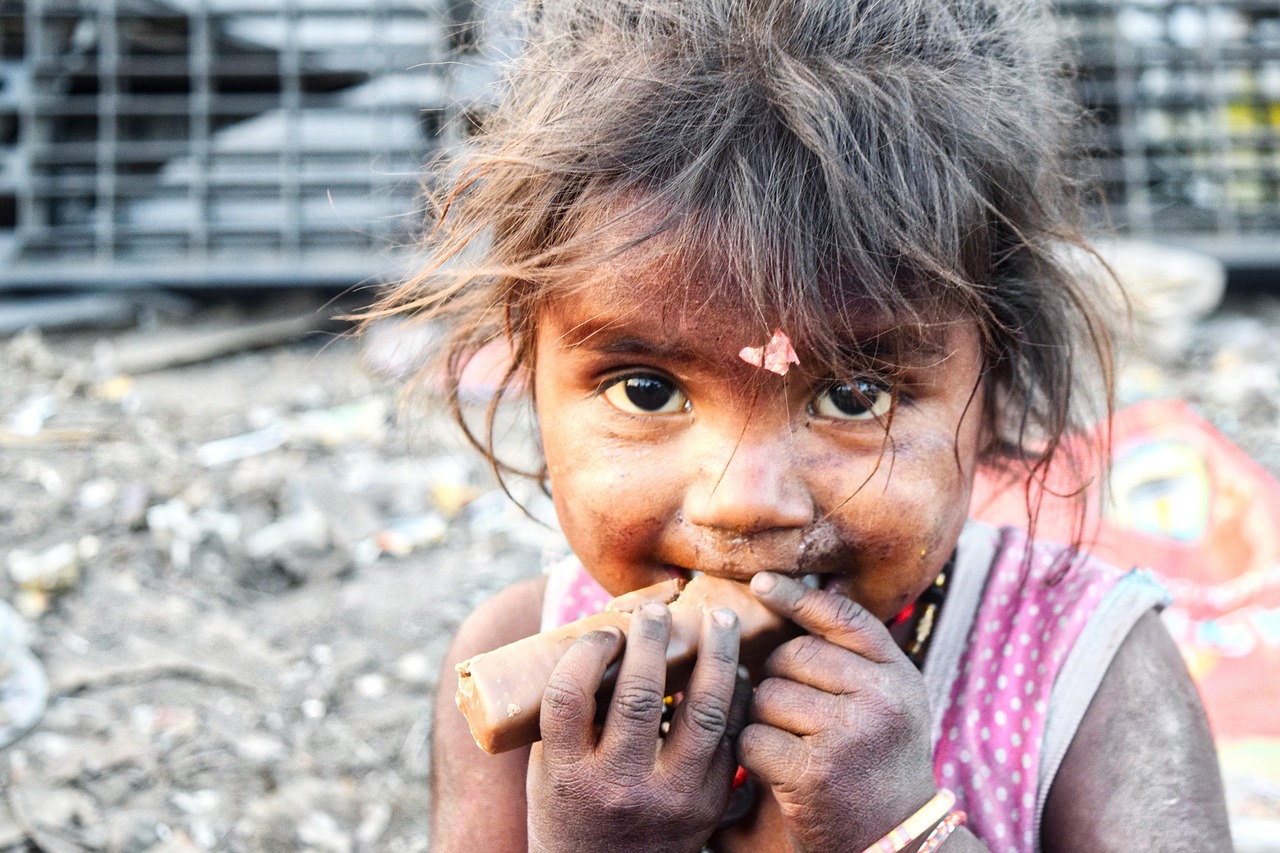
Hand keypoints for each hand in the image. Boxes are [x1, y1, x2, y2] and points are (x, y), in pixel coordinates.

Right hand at [527, 602, 751, 852]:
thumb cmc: (571, 813)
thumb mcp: (551, 769)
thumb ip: (569, 714)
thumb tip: (598, 634)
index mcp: (568, 775)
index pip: (569, 695)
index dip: (588, 651)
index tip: (605, 631)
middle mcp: (619, 786)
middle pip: (639, 695)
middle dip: (652, 639)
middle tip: (659, 610)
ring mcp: (670, 798)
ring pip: (704, 712)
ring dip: (716, 655)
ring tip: (720, 619)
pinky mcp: (708, 805)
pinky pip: (731, 739)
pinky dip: (736, 697)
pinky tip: (735, 670)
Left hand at [738, 573, 937, 852]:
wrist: (897, 848)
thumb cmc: (877, 771)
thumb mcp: (885, 705)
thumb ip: (852, 658)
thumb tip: (791, 592)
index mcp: (900, 676)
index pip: (844, 617)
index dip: (799, 597)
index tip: (761, 583)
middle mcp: (883, 699)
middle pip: (792, 656)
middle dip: (777, 681)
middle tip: (796, 720)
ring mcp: (851, 733)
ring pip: (768, 696)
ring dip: (764, 721)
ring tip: (793, 749)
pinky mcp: (816, 771)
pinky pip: (754, 738)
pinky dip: (753, 757)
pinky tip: (778, 775)